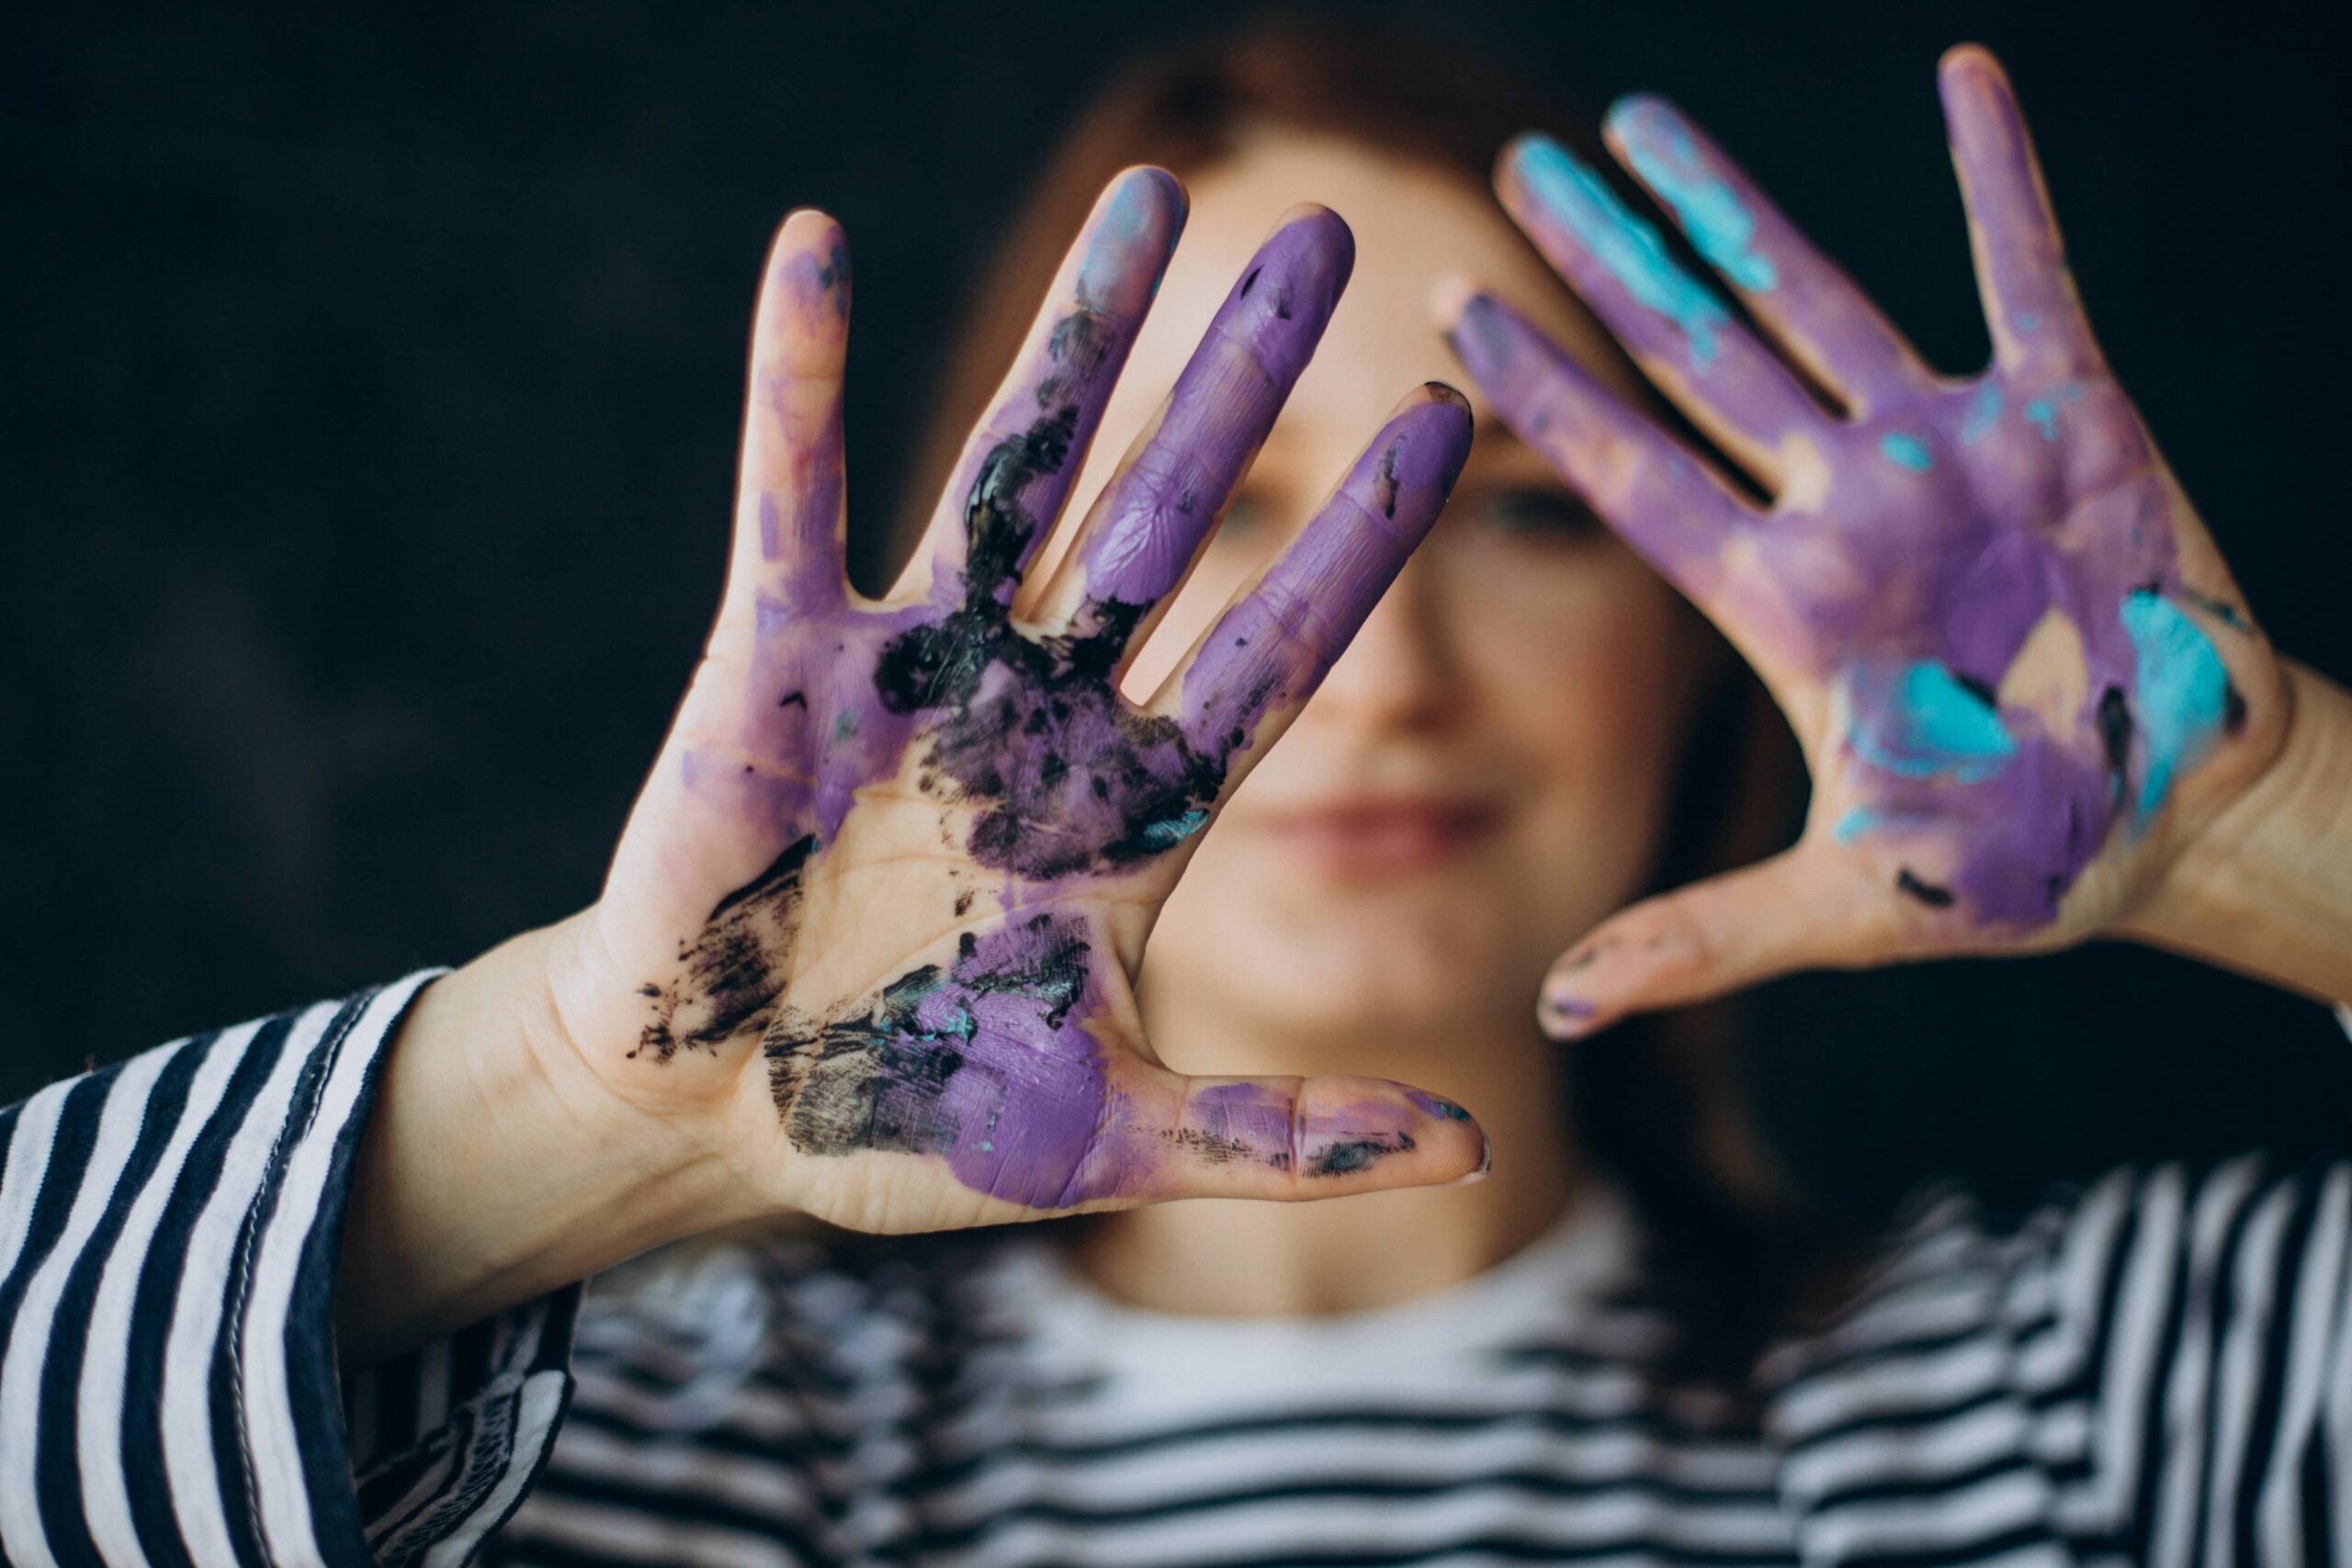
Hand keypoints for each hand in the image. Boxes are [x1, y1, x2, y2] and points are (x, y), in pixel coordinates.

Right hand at [545, 172, 1483, 1230]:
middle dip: (1245, 385)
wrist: (714, 1120)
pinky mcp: (773, 657)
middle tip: (1326, 239)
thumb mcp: (1111, 1138)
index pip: (1277, 649)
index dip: (1361, 543)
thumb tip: (1482, 1151)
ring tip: (1149, 197)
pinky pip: (791, 491)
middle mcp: (1037, 710)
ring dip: (1076, 337)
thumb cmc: (906, 1123)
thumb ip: (1282, 1132)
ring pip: (1010, 471)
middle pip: (1167, 518)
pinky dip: (801, 374)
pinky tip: (819, 242)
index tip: (1456, 422)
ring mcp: (909, 667)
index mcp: (1130, 811)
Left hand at [1442, 46, 2292, 1033]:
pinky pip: (2032, 271)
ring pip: (1818, 296)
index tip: (1448, 311)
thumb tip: (1552, 1011)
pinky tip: (1964, 75)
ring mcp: (1949, 452)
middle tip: (1516, 167)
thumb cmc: (2024, 861)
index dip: (1541, 396)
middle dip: (1607, 263)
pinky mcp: (2073, 417)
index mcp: (1784, 603)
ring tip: (1643, 118)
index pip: (1629, 478)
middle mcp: (1845, 506)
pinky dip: (2004, 176)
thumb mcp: (1855, 899)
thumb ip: (1706, 935)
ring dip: (1737, 205)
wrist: (2187, 820)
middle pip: (1695, 358)